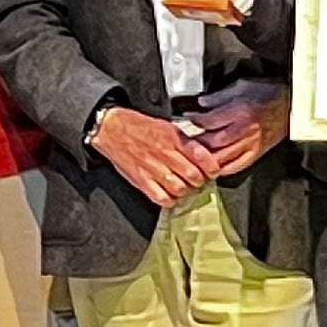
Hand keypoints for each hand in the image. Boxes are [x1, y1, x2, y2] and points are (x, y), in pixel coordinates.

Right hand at [92, 102, 215, 210]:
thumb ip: (185, 141)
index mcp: (173, 138)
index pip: (200, 155)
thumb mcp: (167, 126)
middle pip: (193, 175)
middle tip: (198, 179)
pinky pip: (160, 197)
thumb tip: (205, 153)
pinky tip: (170, 194)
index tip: (213, 170)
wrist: (112, 129)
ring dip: (185, 190)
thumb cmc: (140, 127)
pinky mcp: (141, 180)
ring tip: (184, 187)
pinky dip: (169, 200)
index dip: (211, 166)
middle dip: (199, 180)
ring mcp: (152, 168)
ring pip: (179, 189)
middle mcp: (164, 153)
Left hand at [187, 84, 290, 177]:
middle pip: (212, 142)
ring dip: (206, 158)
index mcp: (239, 111)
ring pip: (222, 156)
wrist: (293, 104)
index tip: (187, 119)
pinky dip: (224, 169)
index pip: (208, 120)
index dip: (194, 120)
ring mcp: (251, 143)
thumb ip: (220, 96)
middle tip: (184, 142)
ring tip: (195, 156)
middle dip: (195, 143)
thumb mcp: (242, 85)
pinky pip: (238, 165)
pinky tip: (214, 167)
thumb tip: (201, 103)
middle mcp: (244, 129)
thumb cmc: (269, 92)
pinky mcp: (258, 152)